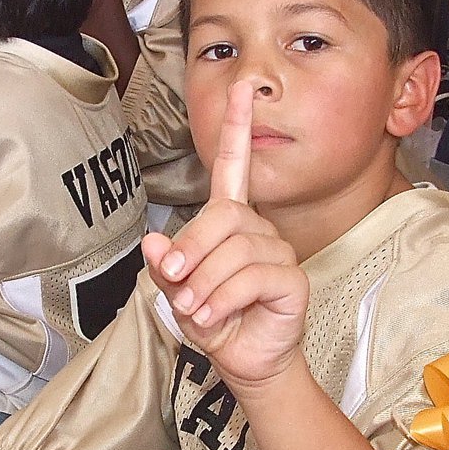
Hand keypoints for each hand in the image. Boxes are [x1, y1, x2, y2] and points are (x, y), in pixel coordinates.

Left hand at [143, 81, 308, 390]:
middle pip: (223, 215)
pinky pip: (254, 277)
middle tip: (175, 282)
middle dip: (192, 249)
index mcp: (230, 220)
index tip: (242, 90)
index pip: (235, 166)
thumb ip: (166, 266)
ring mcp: (278, 253)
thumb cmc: (214, 319)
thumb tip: (156, 242)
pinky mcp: (292, 280)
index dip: (238, 128)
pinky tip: (214, 315)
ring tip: (195, 309)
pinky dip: (224, 298)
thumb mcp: (177, 293)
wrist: (243, 359)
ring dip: (205, 285)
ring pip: (235, 251)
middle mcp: (257, 229)